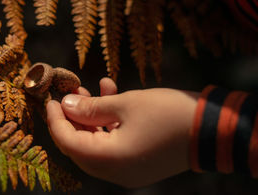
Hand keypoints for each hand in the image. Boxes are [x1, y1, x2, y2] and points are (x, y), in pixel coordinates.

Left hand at [46, 78, 198, 187]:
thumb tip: (65, 106)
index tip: (50, 99)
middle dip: (71, 118)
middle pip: (78, 145)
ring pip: (95, 143)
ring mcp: (126, 170)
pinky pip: (112, 144)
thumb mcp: (125, 104)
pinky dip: (107, 123)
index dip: (55, 120)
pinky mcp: (137, 163)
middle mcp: (114, 171)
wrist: (211, 127)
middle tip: (69, 94)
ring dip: (89, 117)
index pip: (68, 142)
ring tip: (87, 90)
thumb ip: (90, 107)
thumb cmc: (167, 113)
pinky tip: (109, 94)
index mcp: (108, 160)